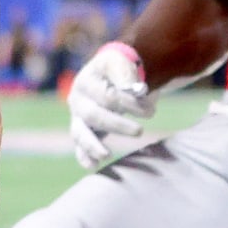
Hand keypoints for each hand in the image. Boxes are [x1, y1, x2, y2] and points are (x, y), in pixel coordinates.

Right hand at [67, 41, 154, 168]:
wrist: (109, 74)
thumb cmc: (117, 69)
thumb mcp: (120, 61)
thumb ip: (125, 73)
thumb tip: (135, 90)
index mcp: (86, 81)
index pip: (107, 96)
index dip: (130, 104)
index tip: (150, 109)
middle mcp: (77, 99)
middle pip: (93, 116)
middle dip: (117, 125)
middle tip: (139, 131)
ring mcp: (77, 116)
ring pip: (79, 133)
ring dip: (93, 145)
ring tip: (107, 155)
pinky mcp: (81, 130)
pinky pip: (79, 145)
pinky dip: (84, 156)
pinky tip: (92, 166)